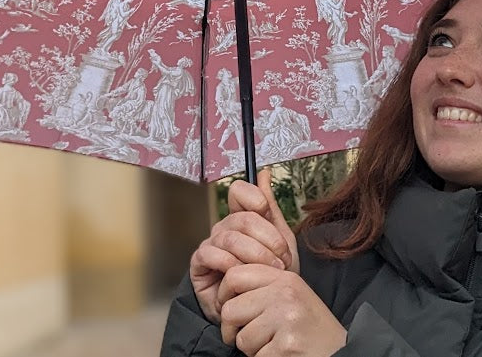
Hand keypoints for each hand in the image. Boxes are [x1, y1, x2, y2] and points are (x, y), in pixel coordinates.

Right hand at [190, 169, 298, 323]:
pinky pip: (212, 254)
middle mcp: (224, 227)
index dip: (254, 196)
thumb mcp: (281, 240)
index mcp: (243, 217)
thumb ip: (272, 207)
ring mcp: (211, 244)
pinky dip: (231, 264)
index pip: (239, 191)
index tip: (267, 211)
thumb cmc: (272, 275)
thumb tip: (265, 172)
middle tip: (282, 258)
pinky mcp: (199, 264)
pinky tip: (242, 275)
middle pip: (242, 218)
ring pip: (231, 237)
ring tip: (272, 270)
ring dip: (256, 255)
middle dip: (267, 238)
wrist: (264, 310)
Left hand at [220, 264, 346, 356]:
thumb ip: (264, 286)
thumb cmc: (310, 327)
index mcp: (285, 278)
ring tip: (273, 344)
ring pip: (241, 338)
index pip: (235, 275)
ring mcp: (286, 319)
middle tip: (246, 336)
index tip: (231, 310)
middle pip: (230, 310)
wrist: (339, 352)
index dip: (224, 295)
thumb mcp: (292, 295)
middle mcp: (285, 294)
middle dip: (232, 330)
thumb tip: (226, 285)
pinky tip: (281, 354)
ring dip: (252, 349)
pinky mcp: (286, 346)